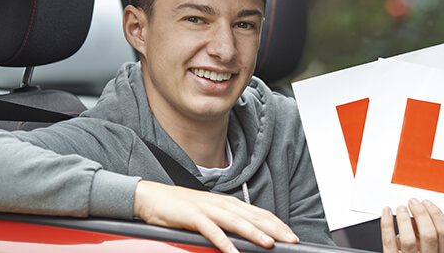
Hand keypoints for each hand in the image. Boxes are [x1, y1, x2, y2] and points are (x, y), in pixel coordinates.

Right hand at [133, 180, 298, 252]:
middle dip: (274, 229)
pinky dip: (223, 242)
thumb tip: (246, 233)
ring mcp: (207, 209)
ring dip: (254, 233)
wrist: (152, 197)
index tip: (291, 234)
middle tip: (291, 240)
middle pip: (253, 216)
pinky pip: (211, 231)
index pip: (258, 213)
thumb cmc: (180, 207)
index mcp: (227, 203)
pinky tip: (232, 252)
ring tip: (268, 244)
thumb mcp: (209, 213)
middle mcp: (221, 204)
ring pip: (236, 222)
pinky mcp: (192, 216)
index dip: (276, 223)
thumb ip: (227, 222)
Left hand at [380, 198, 443, 252]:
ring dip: (404, 219)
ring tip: (401, 208)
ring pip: (408, 239)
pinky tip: (387, 213)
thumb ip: (426, 235)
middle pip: (429, 234)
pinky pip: (388, 242)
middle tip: (413, 202)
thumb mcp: (428, 249)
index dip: (436, 214)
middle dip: (421, 213)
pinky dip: (387, 224)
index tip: (427, 203)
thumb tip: (418, 214)